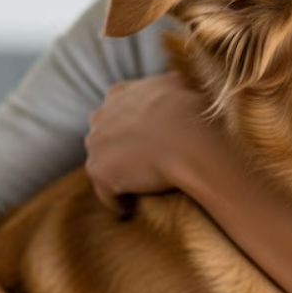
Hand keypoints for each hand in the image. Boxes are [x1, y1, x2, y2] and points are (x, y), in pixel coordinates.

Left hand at [85, 72, 221, 213]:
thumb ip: (168, 84)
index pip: (117, 107)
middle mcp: (102, 114)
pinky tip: (131, 209)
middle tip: (145, 163)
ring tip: (138, 190)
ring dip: (119, 174)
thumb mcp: (181, 85)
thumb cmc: (194, 114)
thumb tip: (175, 82)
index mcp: (121, 93)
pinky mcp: (100, 171)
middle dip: (120, 147)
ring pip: (104, 163)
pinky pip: (107, 193)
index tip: (149, 135)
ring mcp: (97, 143)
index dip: (132, 122)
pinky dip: (118, 202)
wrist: (191, 140)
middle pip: (105, 135)